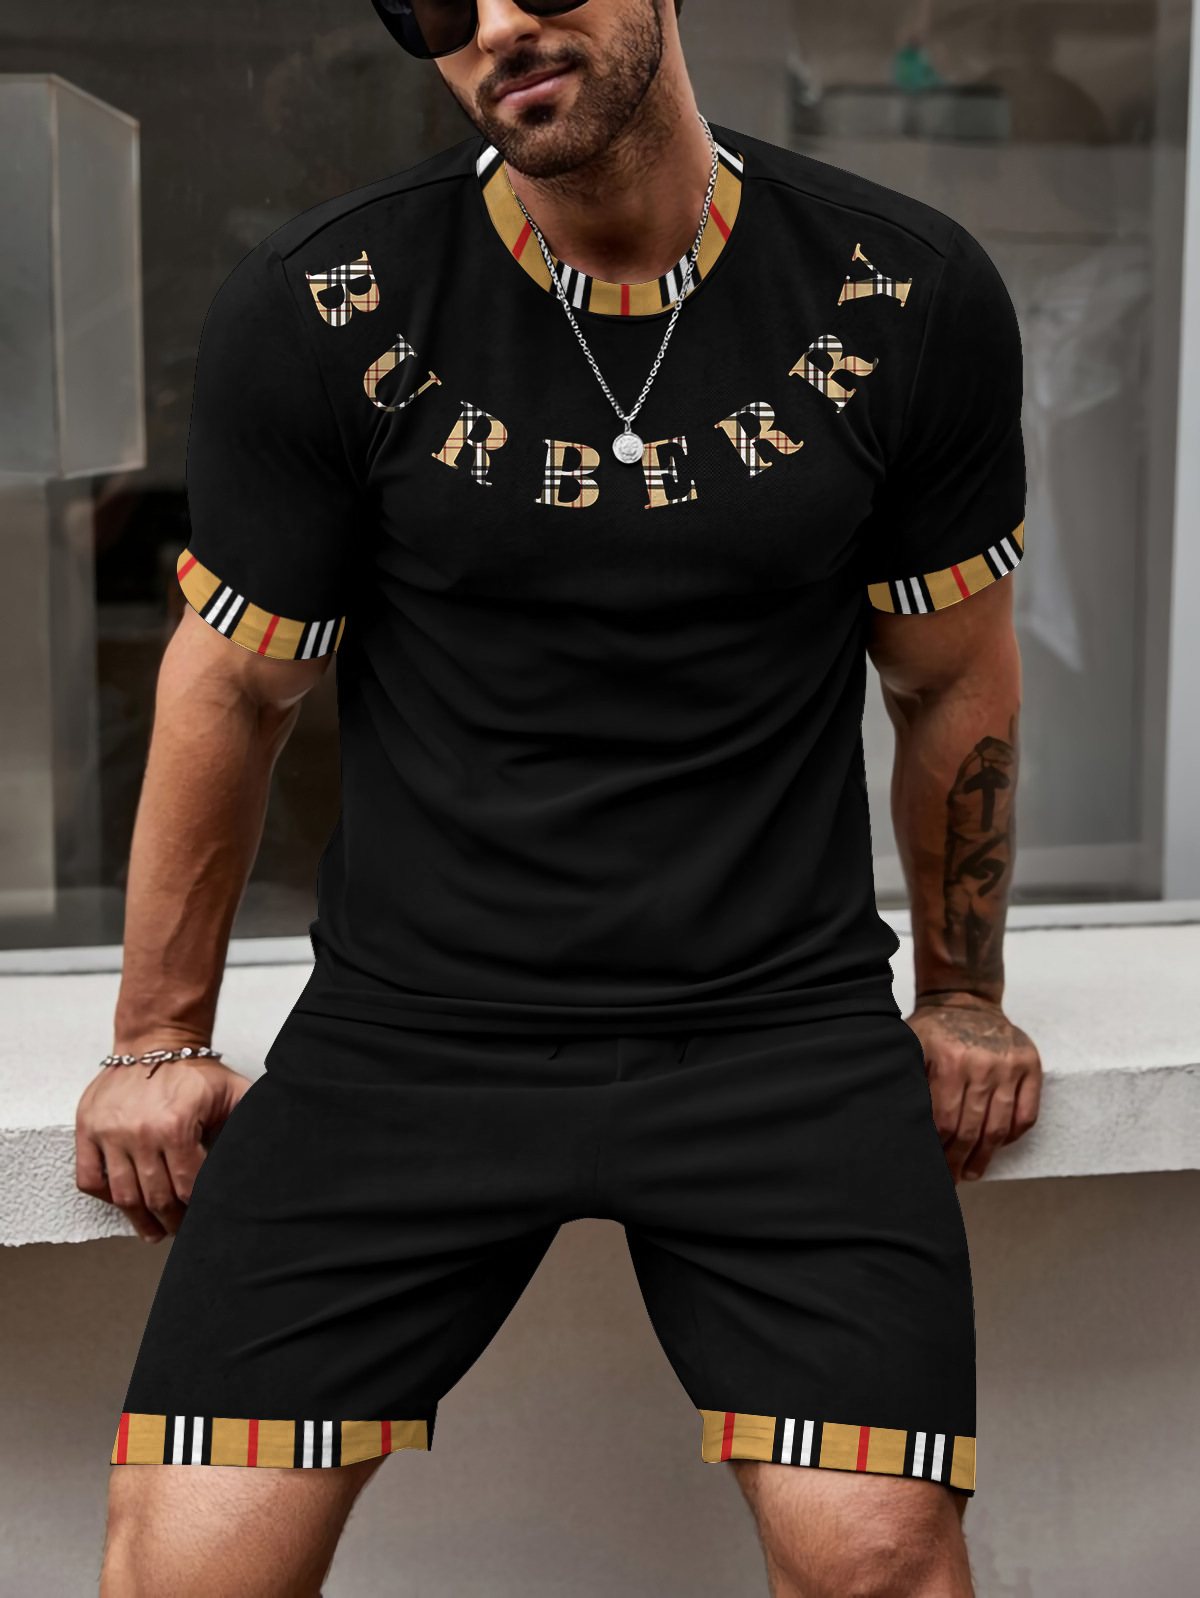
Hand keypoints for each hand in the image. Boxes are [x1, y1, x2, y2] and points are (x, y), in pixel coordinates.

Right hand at [75, 1056, 251, 1241]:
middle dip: (171, 1220)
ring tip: (152, 1230)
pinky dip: (104, 1196)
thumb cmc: (194, 1071)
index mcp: (177, 1126)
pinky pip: (89, 1177)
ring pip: (123, 1195)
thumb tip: (272, 1152)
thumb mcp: (233, 1092)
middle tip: (179, 1228)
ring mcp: (110, 1132)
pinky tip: (122, 1202)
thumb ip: (250, 1122)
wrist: (155, 1041)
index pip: (188, 1186)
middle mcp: (140, 1132)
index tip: (203, 1216)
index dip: (198, 1208)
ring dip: (140, 1219)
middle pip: (156, 1197)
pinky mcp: (87, 1128)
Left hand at [906, 996, 1041, 1183]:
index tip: (932, 1168)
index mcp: (950, 1060)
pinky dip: (1013, 1136)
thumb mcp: (911, 1047)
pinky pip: (1026, 1114)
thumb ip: (908, 1081)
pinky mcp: (1031, 1065)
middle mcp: (983, 1064)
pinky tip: (998, 1147)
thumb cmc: (934, 1029)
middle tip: (950, 1180)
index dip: (938, 1150)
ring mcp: (1010, 1065)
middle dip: (958, 1160)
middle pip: (971, 1129)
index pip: (944, 1120)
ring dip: (985, 1157)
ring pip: (999, 1127)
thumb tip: (900, 1126)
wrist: (965, 1000)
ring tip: (973, 1172)